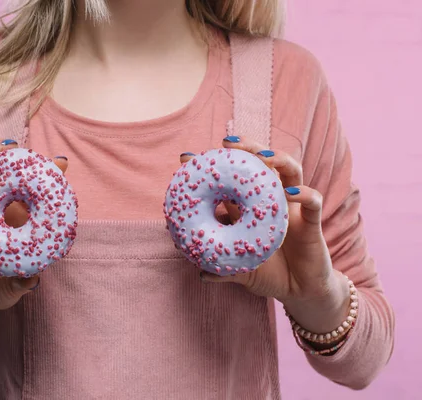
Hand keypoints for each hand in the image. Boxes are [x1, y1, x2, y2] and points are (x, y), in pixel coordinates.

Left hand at [180, 136, 350, 334]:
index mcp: (250, 208)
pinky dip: (303, 194)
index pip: (231, 180)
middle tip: (227, 142)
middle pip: (262, 164)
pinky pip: (312, 201)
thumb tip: (201, 274)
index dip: (212, 166)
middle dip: (246, 149)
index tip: (186, 157)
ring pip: (291, 172)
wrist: (301, 293)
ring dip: (277, 159)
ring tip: (261, 155)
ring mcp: (293, 208)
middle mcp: (272, 201)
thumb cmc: (270, 276)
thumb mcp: (243, 272)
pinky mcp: (311, 222)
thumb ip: (223, 271)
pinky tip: (290, 193)